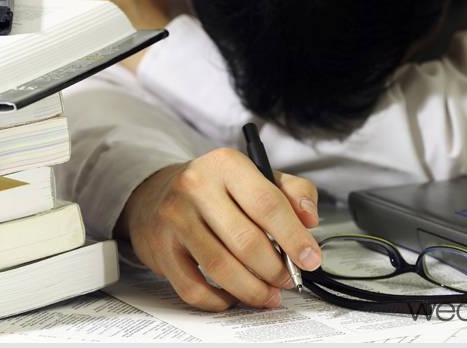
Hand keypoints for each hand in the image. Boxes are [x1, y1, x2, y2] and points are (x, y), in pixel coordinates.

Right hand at [116, 148, 321, 311]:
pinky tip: (233, 297)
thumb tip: (310, 219)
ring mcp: (174, 218)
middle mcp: (196, 187)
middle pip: (246, 241)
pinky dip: (218, 301)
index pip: (268, 204)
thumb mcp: (257, 175)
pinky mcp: (159, 249)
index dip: (294, 237)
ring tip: (269, 294)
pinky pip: (192, 288)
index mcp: (226, 164)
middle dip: (276, 269)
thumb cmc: (216, 188)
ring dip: (253, 290)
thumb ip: (293, 191)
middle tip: (289, 279)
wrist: (156, 193)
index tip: (310, 259)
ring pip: (221, 268)